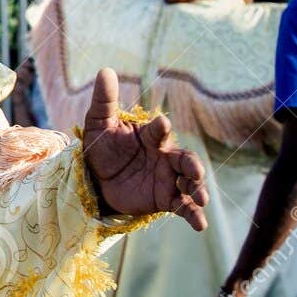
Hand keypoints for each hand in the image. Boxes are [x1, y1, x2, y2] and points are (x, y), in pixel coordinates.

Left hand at [82, 69, 207, 229]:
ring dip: (197, 190)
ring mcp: (167, 179)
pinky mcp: (164, 199)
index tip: (161, 124)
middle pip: (185, 160)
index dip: (160, 127)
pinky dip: (194, 215)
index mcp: (151, 136)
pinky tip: (200, 225)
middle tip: (195, 172)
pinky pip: (183, 207)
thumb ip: (104, 100)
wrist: (96, 178)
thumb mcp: (98, 123)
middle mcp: (165, 157)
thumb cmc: (102, 146)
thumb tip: (105, 70)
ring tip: (200, 198)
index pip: (159, 130)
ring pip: (189, 183)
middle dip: (193, 166)